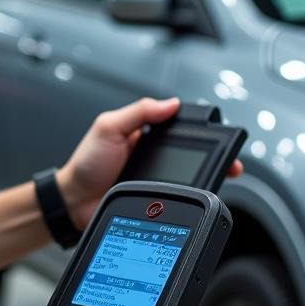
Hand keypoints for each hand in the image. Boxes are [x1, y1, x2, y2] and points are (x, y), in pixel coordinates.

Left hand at [55, 97, 242, 229]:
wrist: (74, 202)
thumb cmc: (86, 163)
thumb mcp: (108, 127)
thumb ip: (138, 112)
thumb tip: (171, 103)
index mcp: (145, 134)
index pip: (180, 127)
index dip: (201, 130)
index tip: (219, 134)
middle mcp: (153, 156)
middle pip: (192, 154)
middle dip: (215, 157)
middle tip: (230, 162)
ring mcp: (156, 180)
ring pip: (189, 177)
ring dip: (206, 176)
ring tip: (220, 176)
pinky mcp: (155, 200)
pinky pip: (178, 197)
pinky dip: (189, 196)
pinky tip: (197, 195)